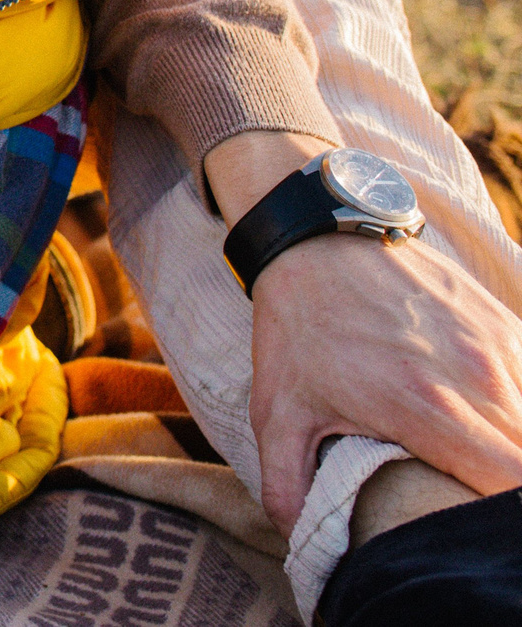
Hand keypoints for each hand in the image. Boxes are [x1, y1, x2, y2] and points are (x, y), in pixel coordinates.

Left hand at [249, 230, 521, 529]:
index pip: (510, 486)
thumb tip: (297, 538)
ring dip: (511, 446)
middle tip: (467, 492)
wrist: (318, 237)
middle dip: (505, 489)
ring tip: (472, 456)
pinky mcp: (506, 324)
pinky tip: (484, 417)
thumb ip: (288, 482)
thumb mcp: (277, 408)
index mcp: (429, 410)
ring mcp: (500, 348)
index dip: (498, 515)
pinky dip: (515, 408)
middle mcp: (480, 380)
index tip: (471, 519)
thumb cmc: (297, 325)